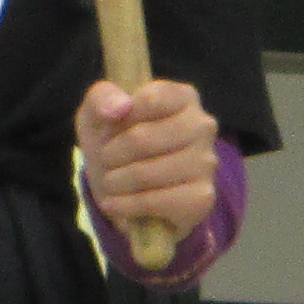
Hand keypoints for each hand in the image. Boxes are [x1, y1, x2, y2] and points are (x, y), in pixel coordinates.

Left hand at [74, 77, 215, 245]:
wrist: (125, 186)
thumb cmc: (115, 140)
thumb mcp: (98, 112)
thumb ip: (101, 98)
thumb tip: (120, 107)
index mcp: (183, 97)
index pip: (150, 99)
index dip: (120, 119)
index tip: (110, 129)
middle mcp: (202, 126)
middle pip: (142, 139)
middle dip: (111, 154)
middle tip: (106, 161)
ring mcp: (206, 162)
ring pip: (147, 174)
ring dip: (116, 182)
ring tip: (111, 182)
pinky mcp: (202, 197)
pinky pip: (156, 203)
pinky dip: (127, 205)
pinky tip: (116, 203)